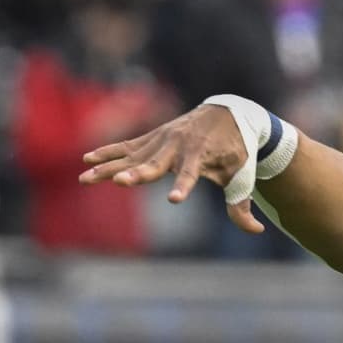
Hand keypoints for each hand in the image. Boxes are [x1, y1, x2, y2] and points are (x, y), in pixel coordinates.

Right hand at [79, 104, 264, 232]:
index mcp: (202, 155)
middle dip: (137, 173)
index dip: (183, 186)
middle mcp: (178, 146)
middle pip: (155, 163)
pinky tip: (87, 160)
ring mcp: (162, 140)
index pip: (192, 174)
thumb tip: (256, 230)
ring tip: (86, 178)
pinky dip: (108, 152)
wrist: (228, 113)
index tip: (174, 199)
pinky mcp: (152, 138)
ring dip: (109, 167)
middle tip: (119, 182)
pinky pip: (126, 146)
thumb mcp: (243, 176)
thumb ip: (242, 204)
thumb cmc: (237, 149)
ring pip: (132, 156)